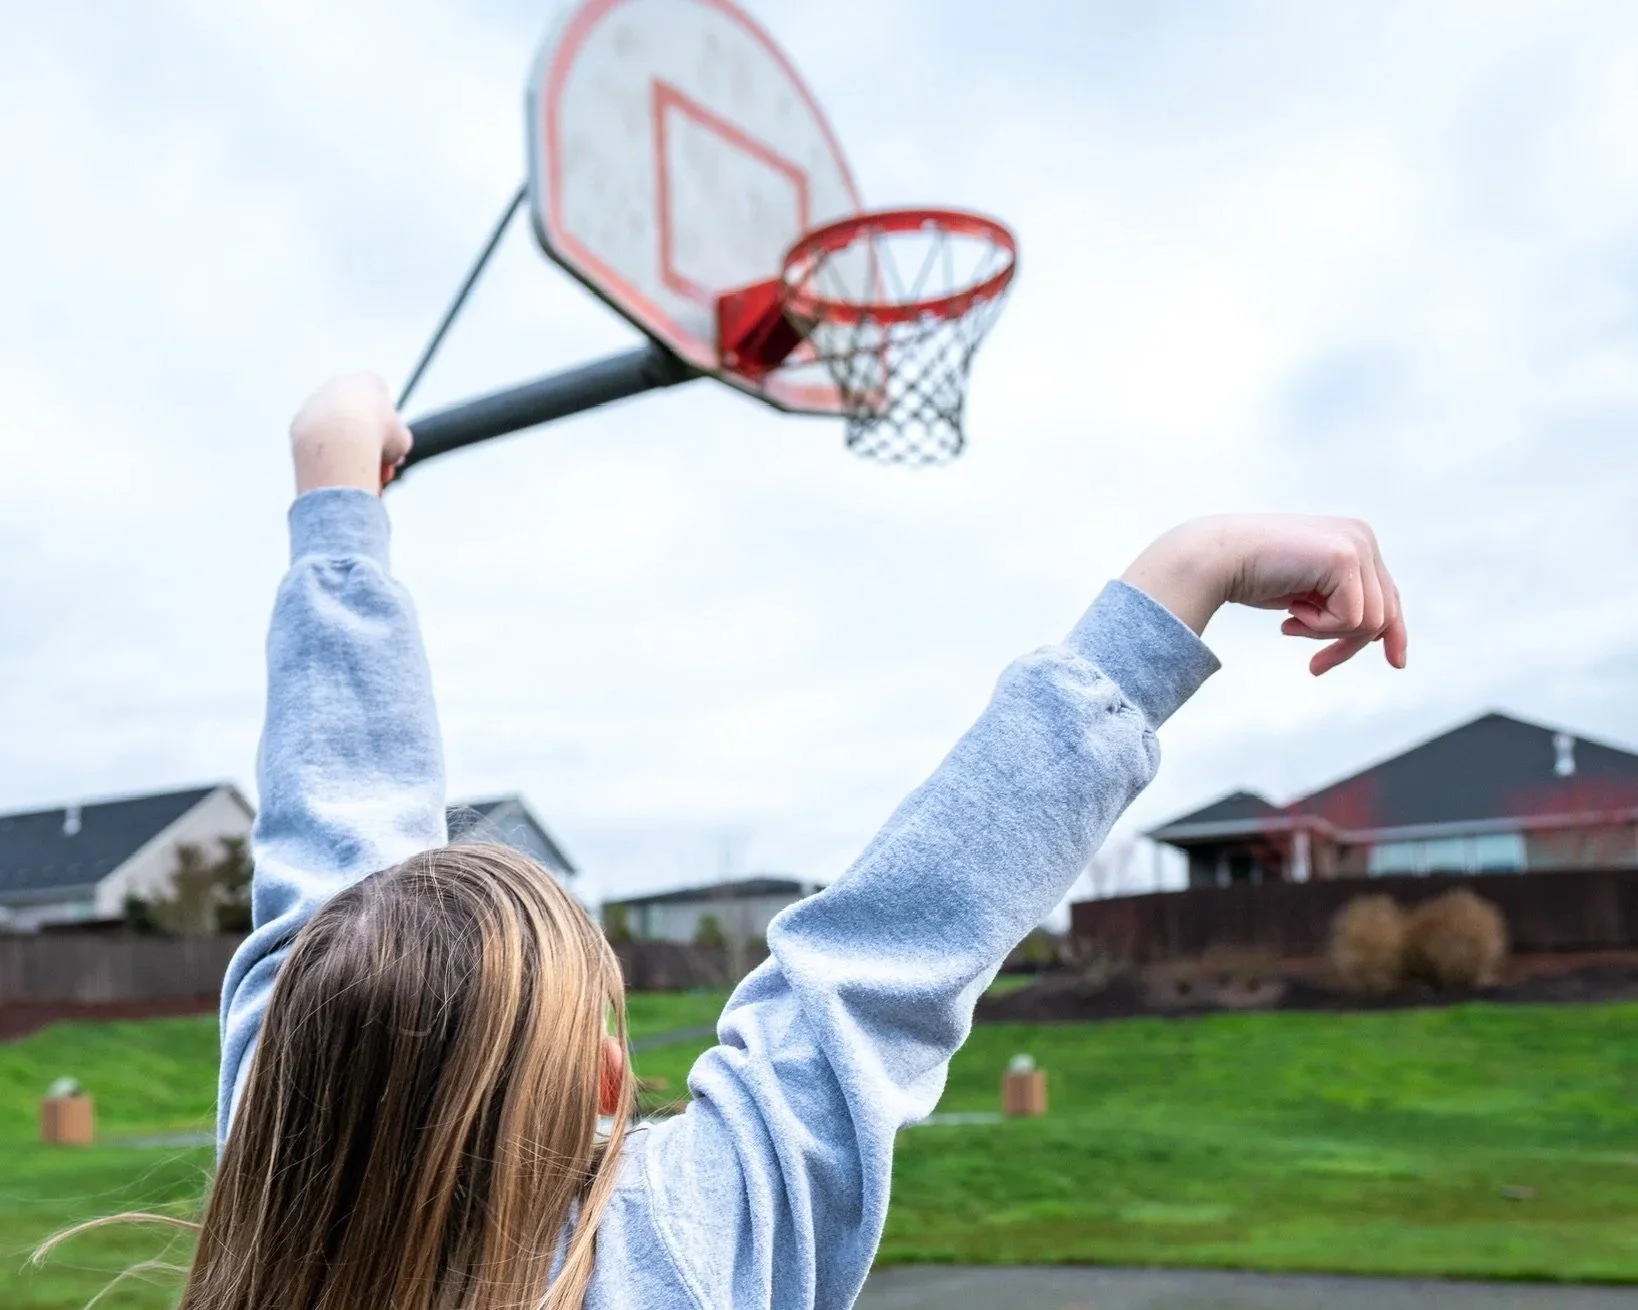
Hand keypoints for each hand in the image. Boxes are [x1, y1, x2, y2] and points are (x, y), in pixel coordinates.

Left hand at [289, 374, 412, 494]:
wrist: (340, 438)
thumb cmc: (378, 436)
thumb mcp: (401, 442)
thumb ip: (396, 442)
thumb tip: (391, 453)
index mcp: (369, 382)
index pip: (383, 405)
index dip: (389, 431)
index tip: (391, 452)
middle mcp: (341, 385)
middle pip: (357, 418)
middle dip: (368, 445)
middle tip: (377, 470)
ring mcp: (317, 400)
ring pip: (336, 432)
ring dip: (347, 454)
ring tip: (357, 475)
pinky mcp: (300, 420)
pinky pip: (318, 442)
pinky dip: (327, 456)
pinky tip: (336, 470)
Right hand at [1120, 515, 1406, 675]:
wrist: (1215, 558)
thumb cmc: (1251, 575)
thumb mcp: (1307, 592)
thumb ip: (1341, 601)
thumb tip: (1378, 635)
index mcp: (1355, 540)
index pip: (1388, 596)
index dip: (1392, 634)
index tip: (1395, 664)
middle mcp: (1363, 537)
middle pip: (1384, 612)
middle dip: (1348, 646)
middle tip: (1315, 668)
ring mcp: (1356, 545)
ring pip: (1370, 620)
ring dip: (1324, 634)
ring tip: (1289, 623)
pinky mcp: (1345, 558)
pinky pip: (1351, 618)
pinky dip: (1318, 627)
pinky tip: (1289, 613)